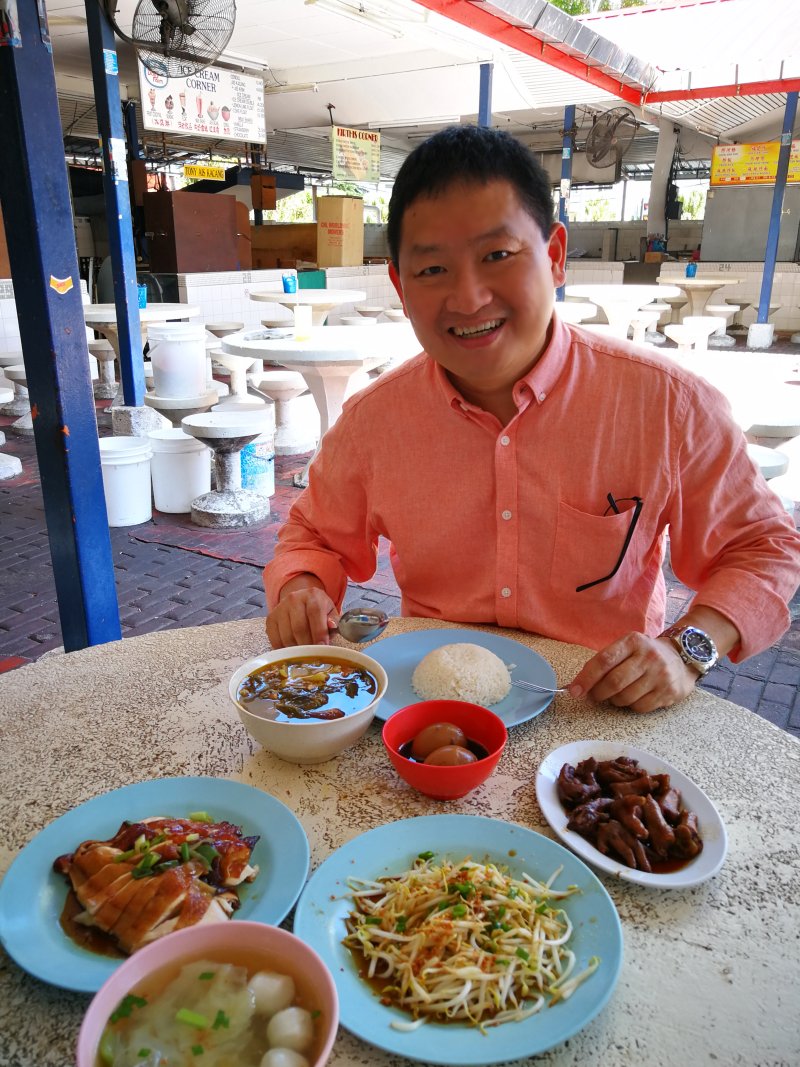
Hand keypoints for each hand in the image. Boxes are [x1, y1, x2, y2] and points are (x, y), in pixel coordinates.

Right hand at [266, 581, 337, 648]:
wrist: (300, 600)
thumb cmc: (318, 610)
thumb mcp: (330, 612)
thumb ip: (334, 620)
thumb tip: (332, 626)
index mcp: (312, 595)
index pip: (314, 613)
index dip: (319, 632)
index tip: (322, 646)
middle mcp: (294, 599)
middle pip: (299, 627)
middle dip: (308, 644)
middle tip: (314, 654)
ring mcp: (280, 608)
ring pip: (287, 636)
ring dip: (297, 649)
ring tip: (305, 653)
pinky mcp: (271, 619)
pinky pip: (276, 640)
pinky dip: (285, 649)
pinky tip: (293, 650)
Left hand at [568, 632, 697, 712]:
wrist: (683, 658)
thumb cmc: (645, 654)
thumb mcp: (627, 648)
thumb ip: (605, 661)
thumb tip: (579, 684)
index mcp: (633, 641)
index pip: (604, 660)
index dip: (586, 677)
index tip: (574, 690)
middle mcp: (648, 657)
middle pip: (614, 682)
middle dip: (598, 693)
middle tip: (594, 696)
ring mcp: (660, 675)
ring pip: (625, 698)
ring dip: (614, 701)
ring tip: (617, 694)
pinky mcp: (668, 692)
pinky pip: (639, 707)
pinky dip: (630, 706)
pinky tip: (635, 696)